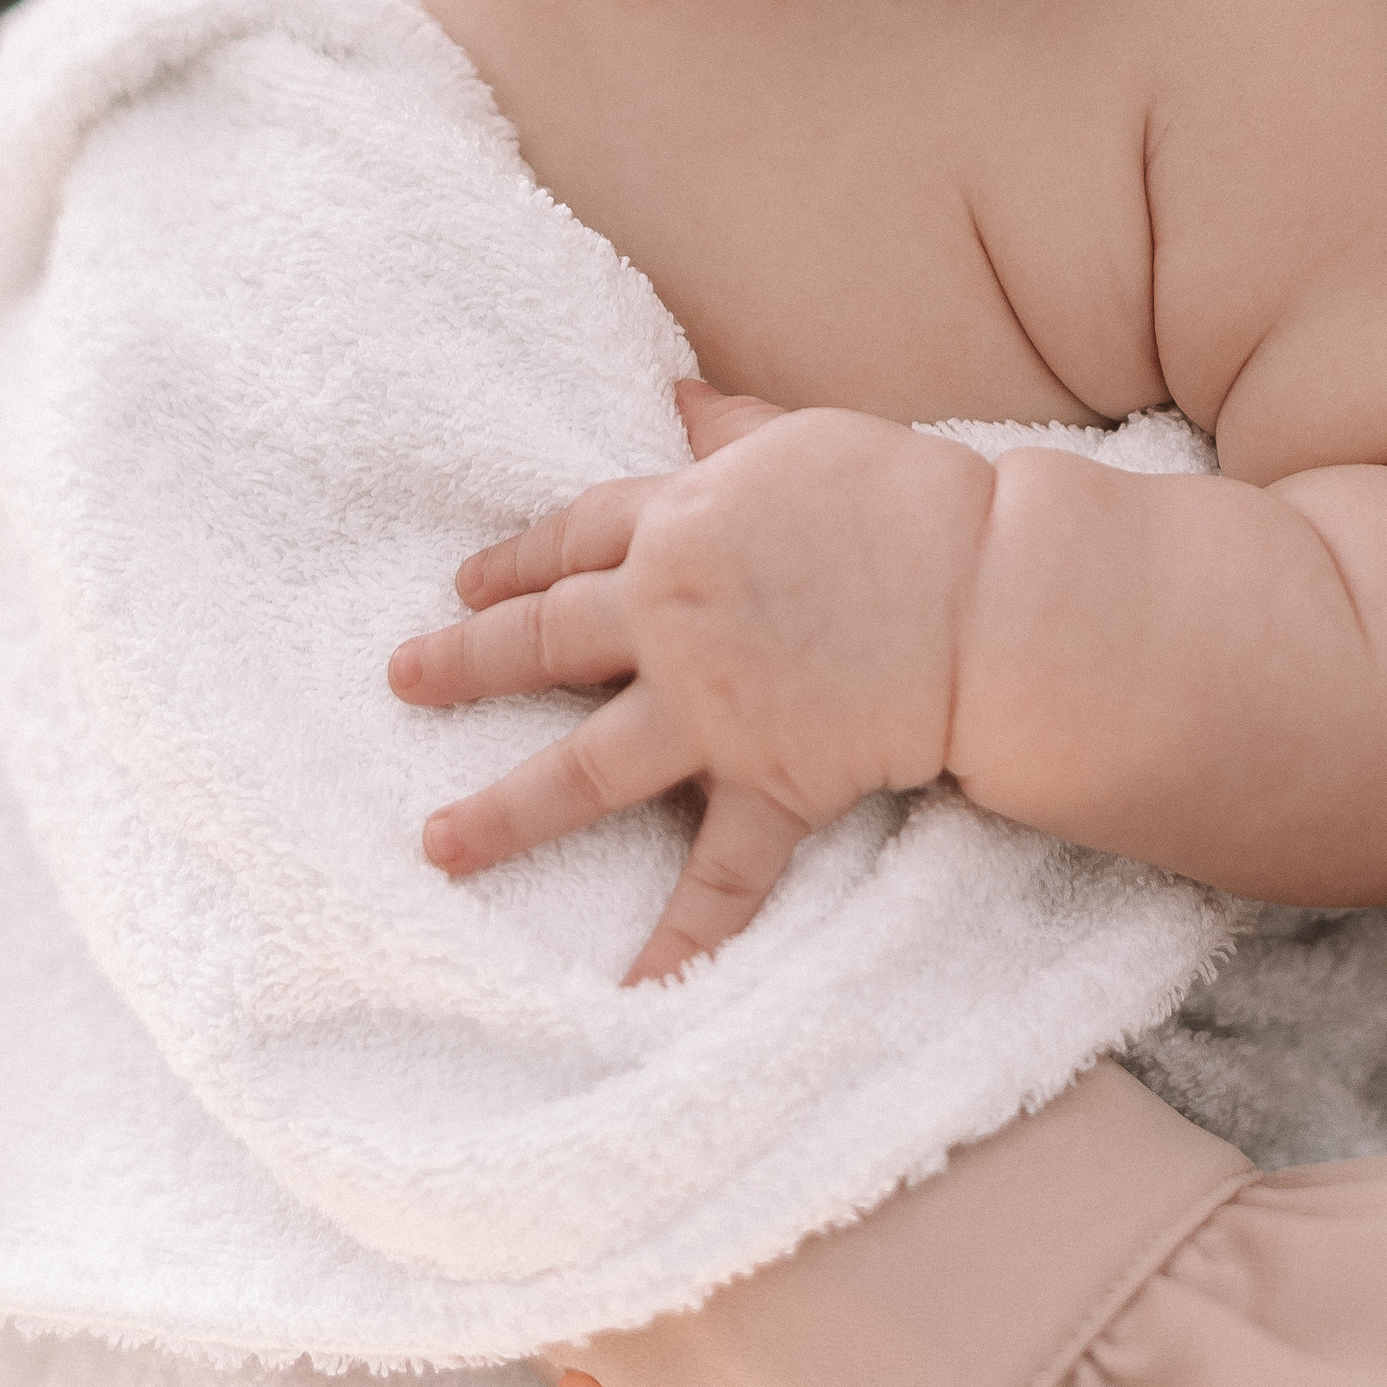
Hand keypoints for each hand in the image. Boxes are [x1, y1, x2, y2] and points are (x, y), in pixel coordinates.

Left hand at [389, 383, 993, 981]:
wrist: (984, 588)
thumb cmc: (903, 498)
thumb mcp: (801, 437)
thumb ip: (727, 430)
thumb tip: (674, 396)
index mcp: (677, 522)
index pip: (571, 540)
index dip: (513, 561)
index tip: (465, 584)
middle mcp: (670, 617)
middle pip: (545, 641)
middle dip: (464, 663)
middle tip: (403, 682)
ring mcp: (711, 708)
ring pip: (584, 769)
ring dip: (505, 813)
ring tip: (436, 847)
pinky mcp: (767, 781)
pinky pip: (717, 878)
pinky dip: (679, 938)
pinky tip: (631, 991)